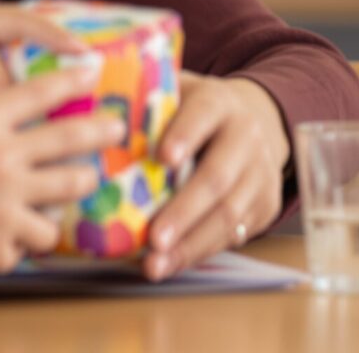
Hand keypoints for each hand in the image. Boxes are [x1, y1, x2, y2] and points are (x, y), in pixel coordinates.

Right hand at [0, 66, 121, 273]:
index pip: (36, 93)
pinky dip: (23, 239)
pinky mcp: (4, 242)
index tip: (91, 70)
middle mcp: (4, 159)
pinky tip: (19, 238)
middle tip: (117, 127)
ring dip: (74, 188)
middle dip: (100, 130)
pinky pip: (29, 241)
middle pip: (69, 140)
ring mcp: (10, 203)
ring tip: (82, 184)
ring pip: (66, 192)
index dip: (68, 79)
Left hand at [142, 72, 289, 280]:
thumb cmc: (196, 112)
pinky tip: (170, 263)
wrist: (258, 121)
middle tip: (154, 237)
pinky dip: (199, 251)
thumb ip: (145, 102)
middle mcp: (246, 137)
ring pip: (229, 213)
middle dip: (184, 210)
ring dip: (190, 244)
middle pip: (217, 177)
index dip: (184, 135)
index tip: (162, 157)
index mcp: (219, 104)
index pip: (203, 115)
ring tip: (156, 264)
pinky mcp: (266, 205)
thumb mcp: (178, 94)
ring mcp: (261, 173)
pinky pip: (234, 234)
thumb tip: (91, 118)